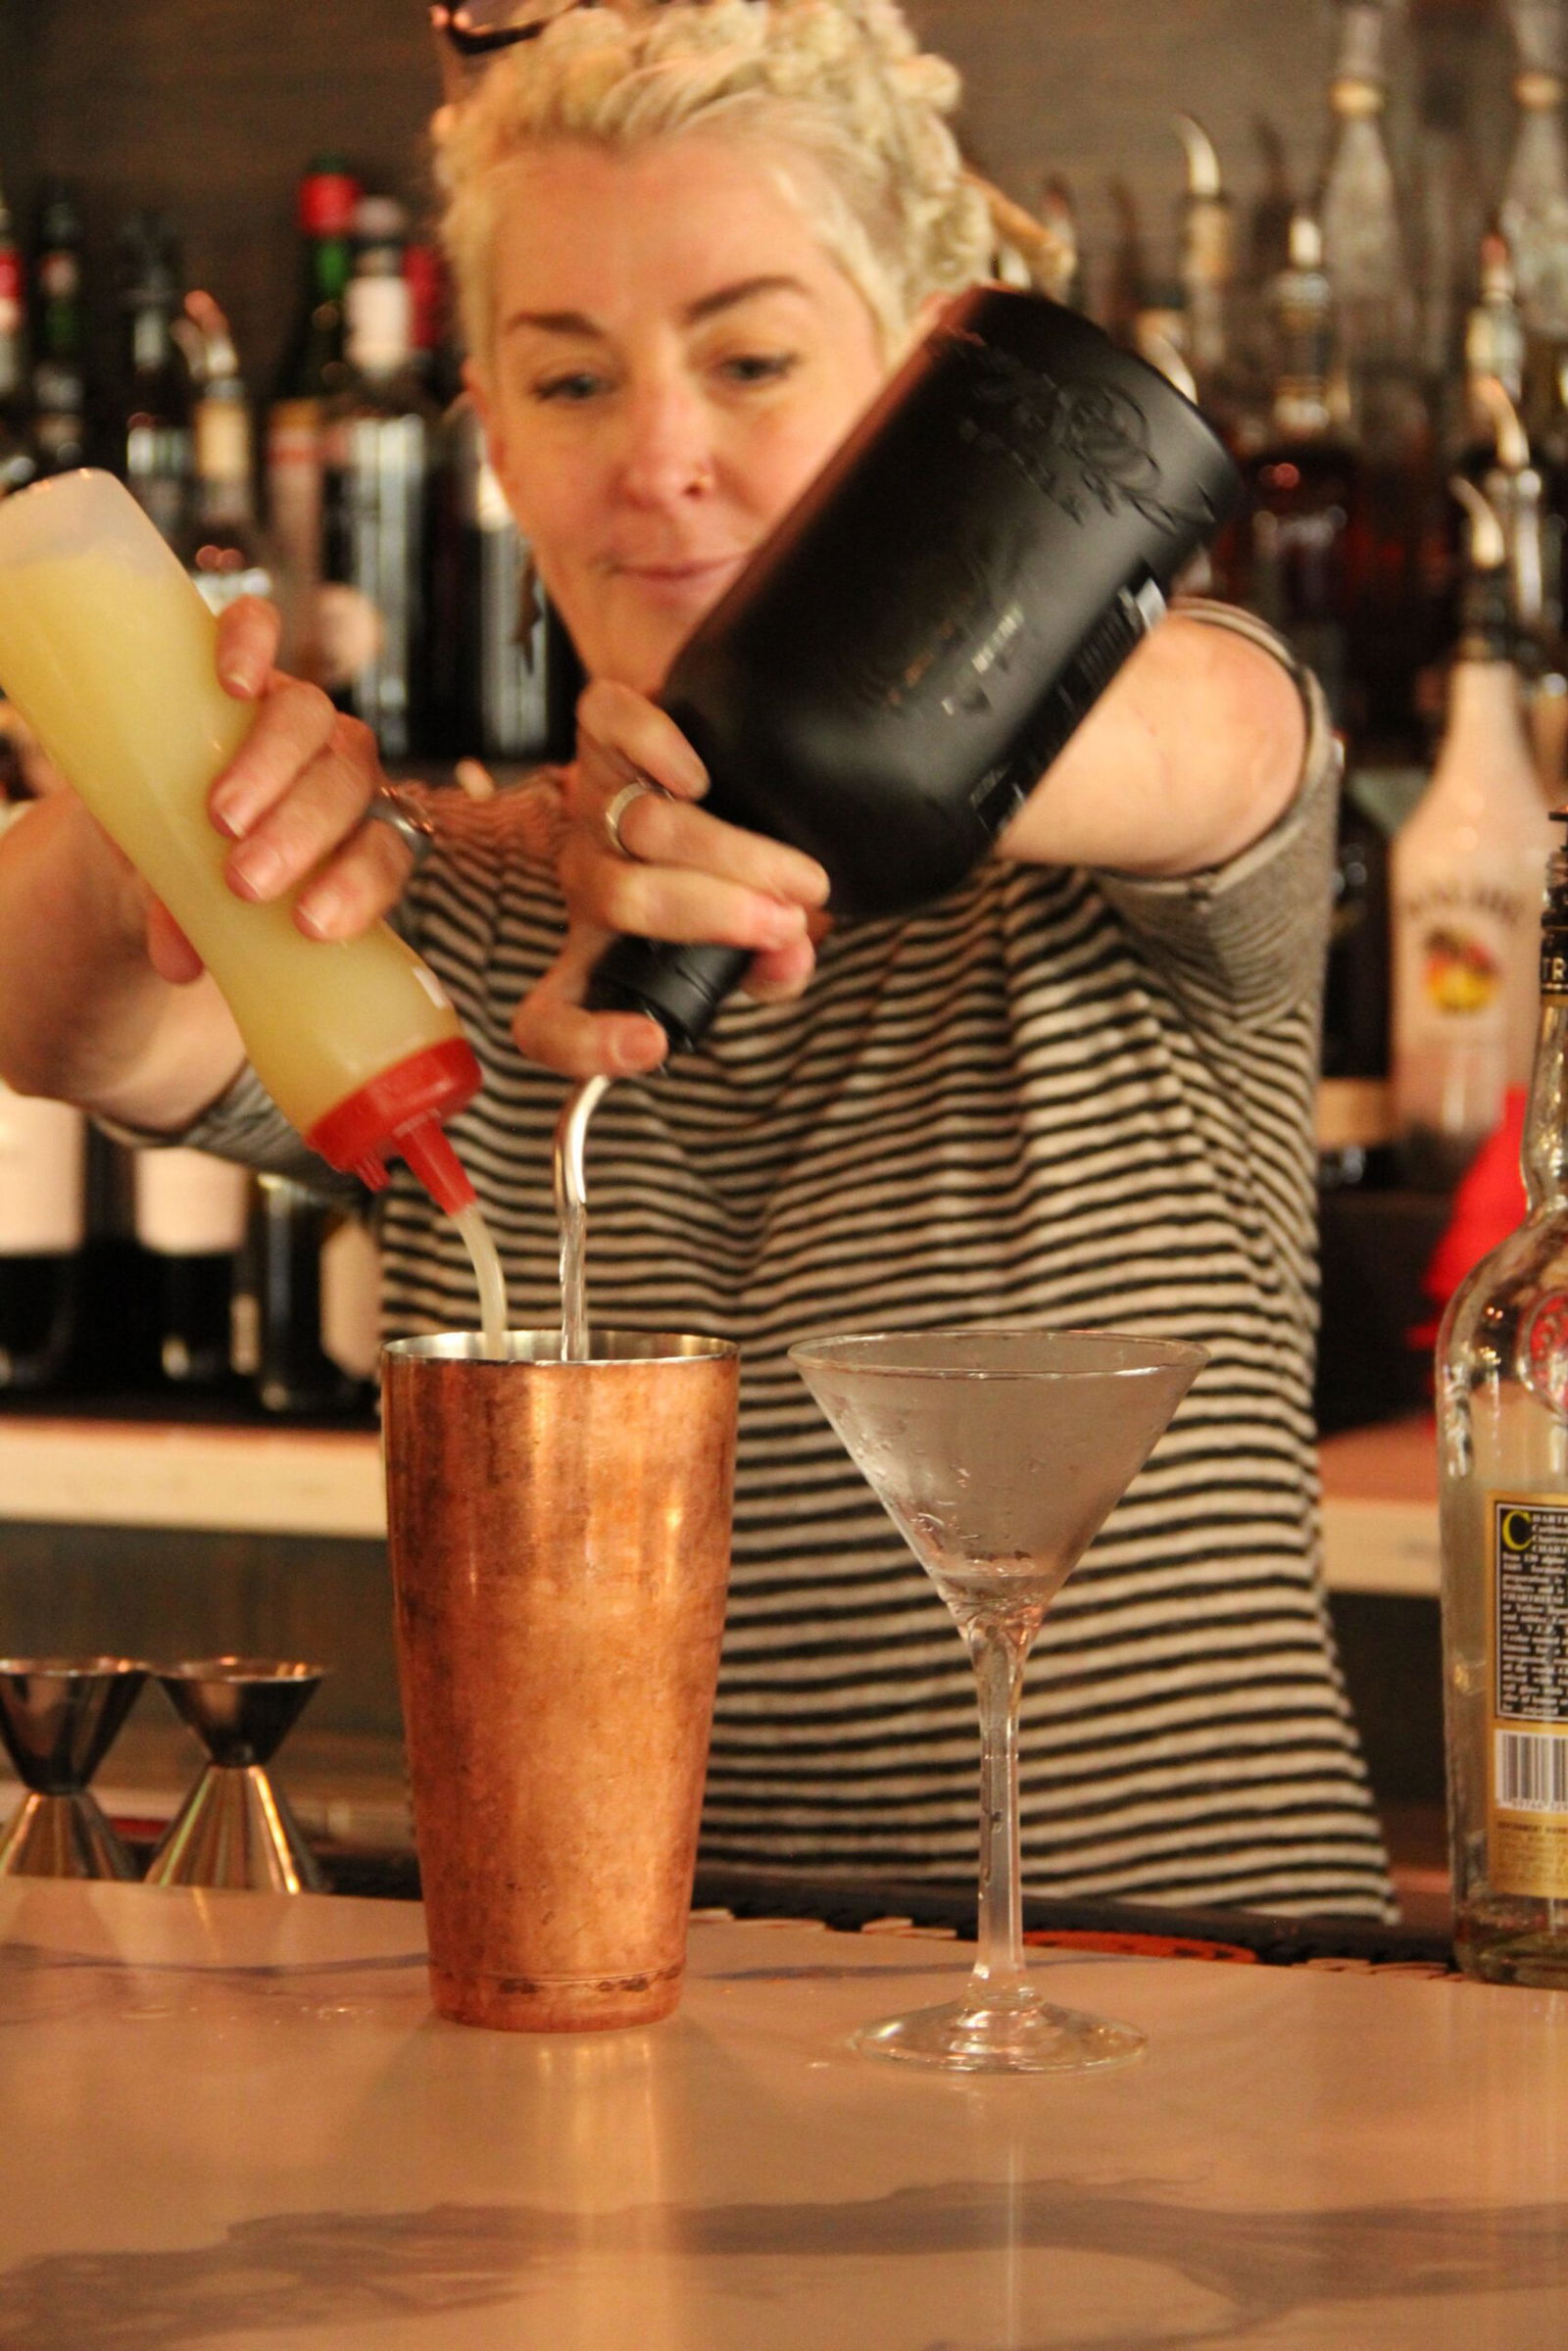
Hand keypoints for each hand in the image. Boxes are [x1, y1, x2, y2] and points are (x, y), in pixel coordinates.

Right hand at [179, 599, 416, 959]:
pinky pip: (259, 632)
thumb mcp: (196, 904)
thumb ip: (191, 925)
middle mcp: (338, 767)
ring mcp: (293, 710)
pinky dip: (251, 646)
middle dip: (304, 836)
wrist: (157, 808)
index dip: (360, 887)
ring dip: (273, 767)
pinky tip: (232, 683)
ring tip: (223, 816)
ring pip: (312, 719)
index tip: (310, 925)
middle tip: (246, 881)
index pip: (385, 855)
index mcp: (353, 834)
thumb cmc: (197, 868)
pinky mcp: (245, 661)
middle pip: (348, 786)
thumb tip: (176, 964)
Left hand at [512, 678, 830, 1078]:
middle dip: (715, 914)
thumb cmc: (730, 872)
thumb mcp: (751, 938)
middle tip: (786, 921)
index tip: (653, 1041)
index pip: (549, 1017)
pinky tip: (699, 776)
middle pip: (624, 899)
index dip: (584, 1042)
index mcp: (603, 950)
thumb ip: (769, 967)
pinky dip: (656, 747)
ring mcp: (591, 803)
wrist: (724, 764)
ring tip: (798, 875)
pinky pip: (608, 727)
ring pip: (641, 825)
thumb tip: (793, 956)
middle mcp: (589, 881)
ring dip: (733, 854)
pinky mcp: (600, 730)